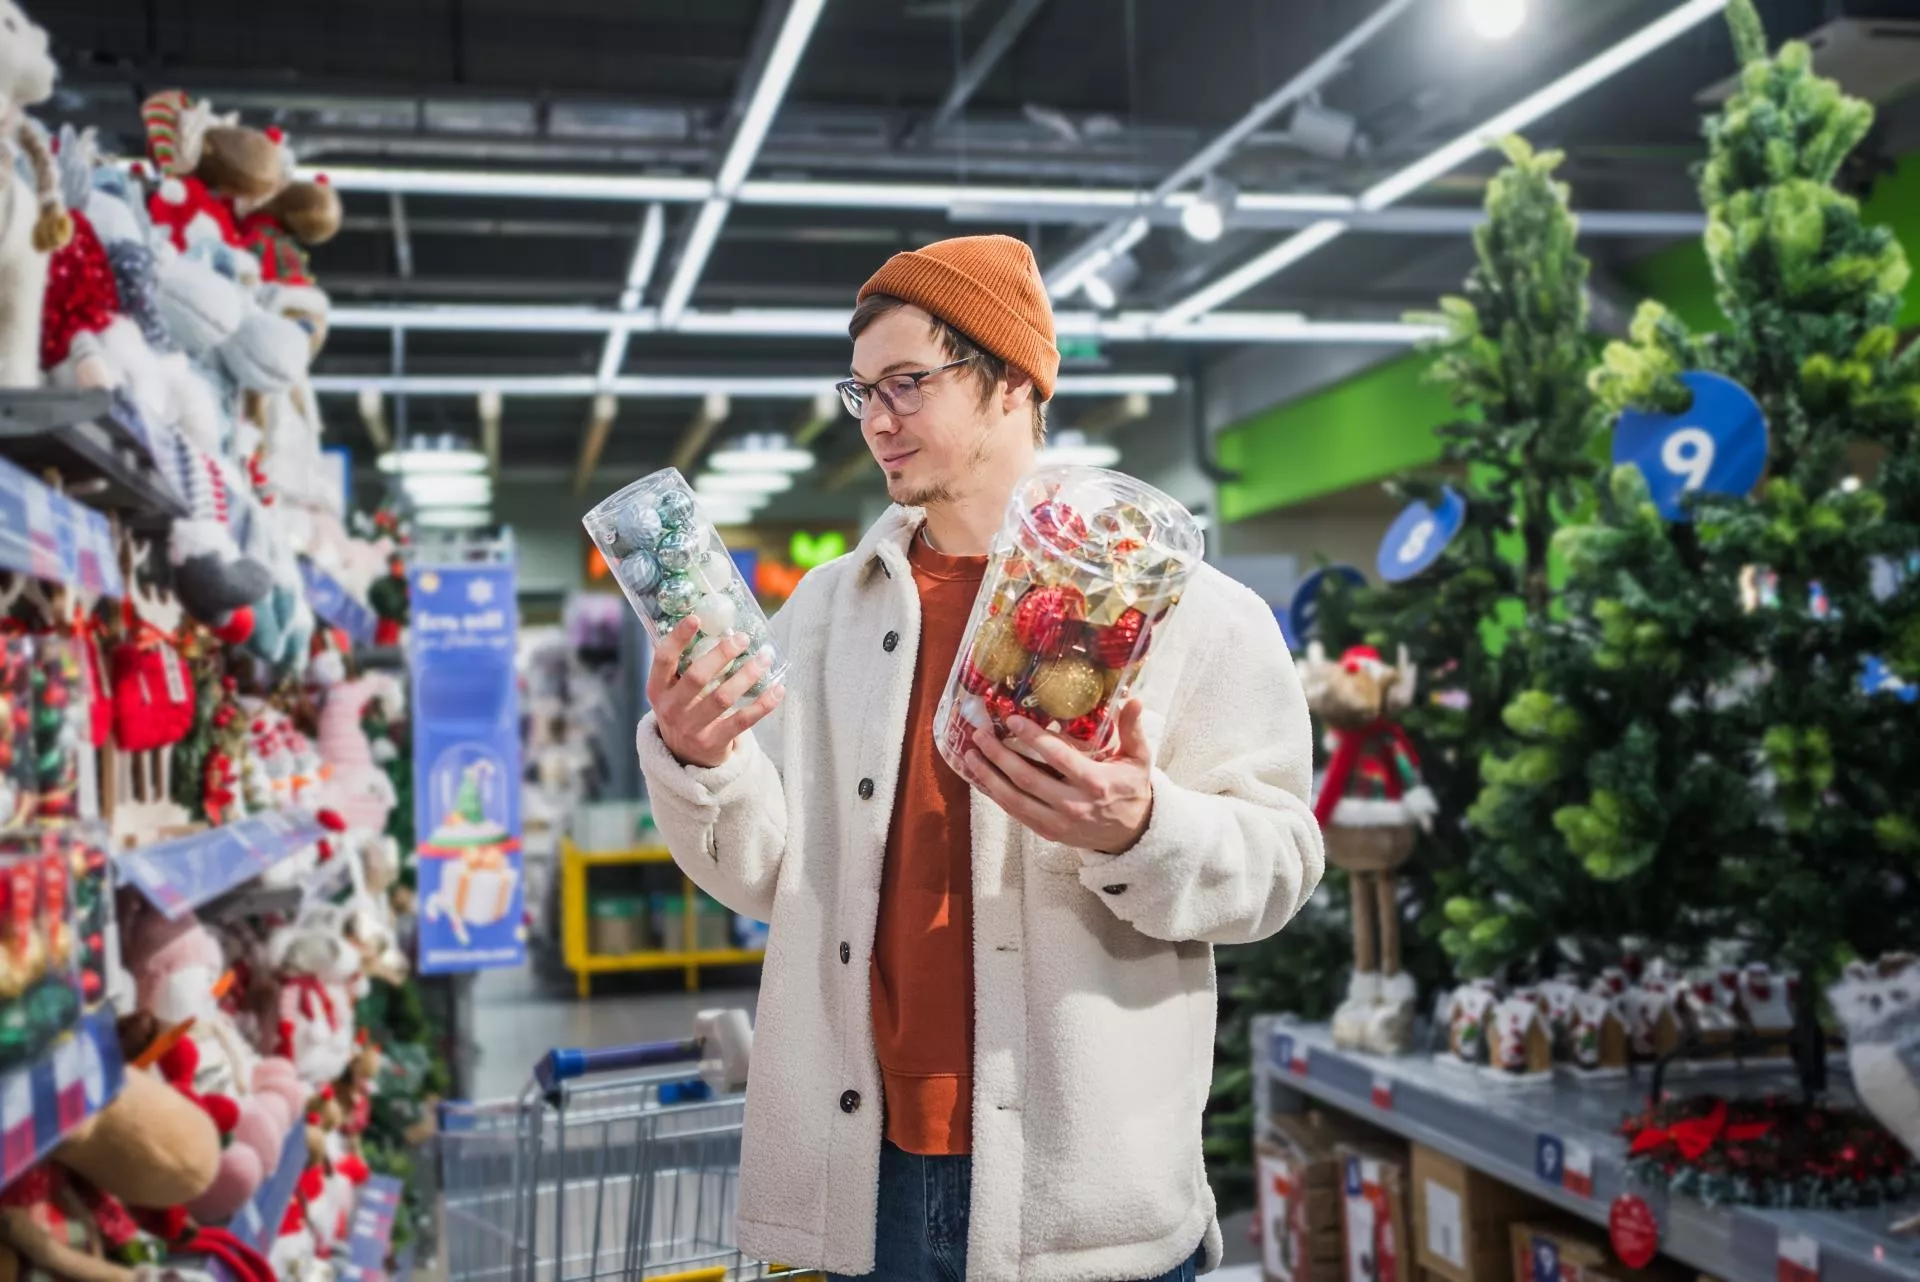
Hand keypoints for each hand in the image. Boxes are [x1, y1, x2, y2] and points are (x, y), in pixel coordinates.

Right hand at [648, 616, 782, 769]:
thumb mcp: (672, 690)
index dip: (678, 638)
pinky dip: (762, 704)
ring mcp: (691, 727)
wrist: (684, 755)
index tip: (696, 618)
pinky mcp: (713, 742)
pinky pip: (742, 721)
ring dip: (747, 675)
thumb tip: (713, 623)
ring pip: (723, 697)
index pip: (663, 659)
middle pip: (697, 676)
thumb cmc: (684, 708)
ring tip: (764, 658)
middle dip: (722, 654)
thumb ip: (684, 664)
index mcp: (657, 689)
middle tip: (743, 638)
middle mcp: (671, 709)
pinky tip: (778, 690)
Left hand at [957, 699, 1153, 853]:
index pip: (1058, 757)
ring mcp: (1058, 822)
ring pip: (1015, 799)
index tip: (1011, 720)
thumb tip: (1133, 699)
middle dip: (999, 755)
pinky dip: (996, 795)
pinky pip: (1016, 813)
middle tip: (980, 733)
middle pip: (1028, 778)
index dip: (1033, 738)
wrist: (1132, 835)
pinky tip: (981, 778)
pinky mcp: (1048, 832)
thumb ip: (1133, 730)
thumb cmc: (1131, 790)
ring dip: (989, 776)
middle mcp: (1074, 804)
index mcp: (1095, 782)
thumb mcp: (1139, 759)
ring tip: (971, 754)